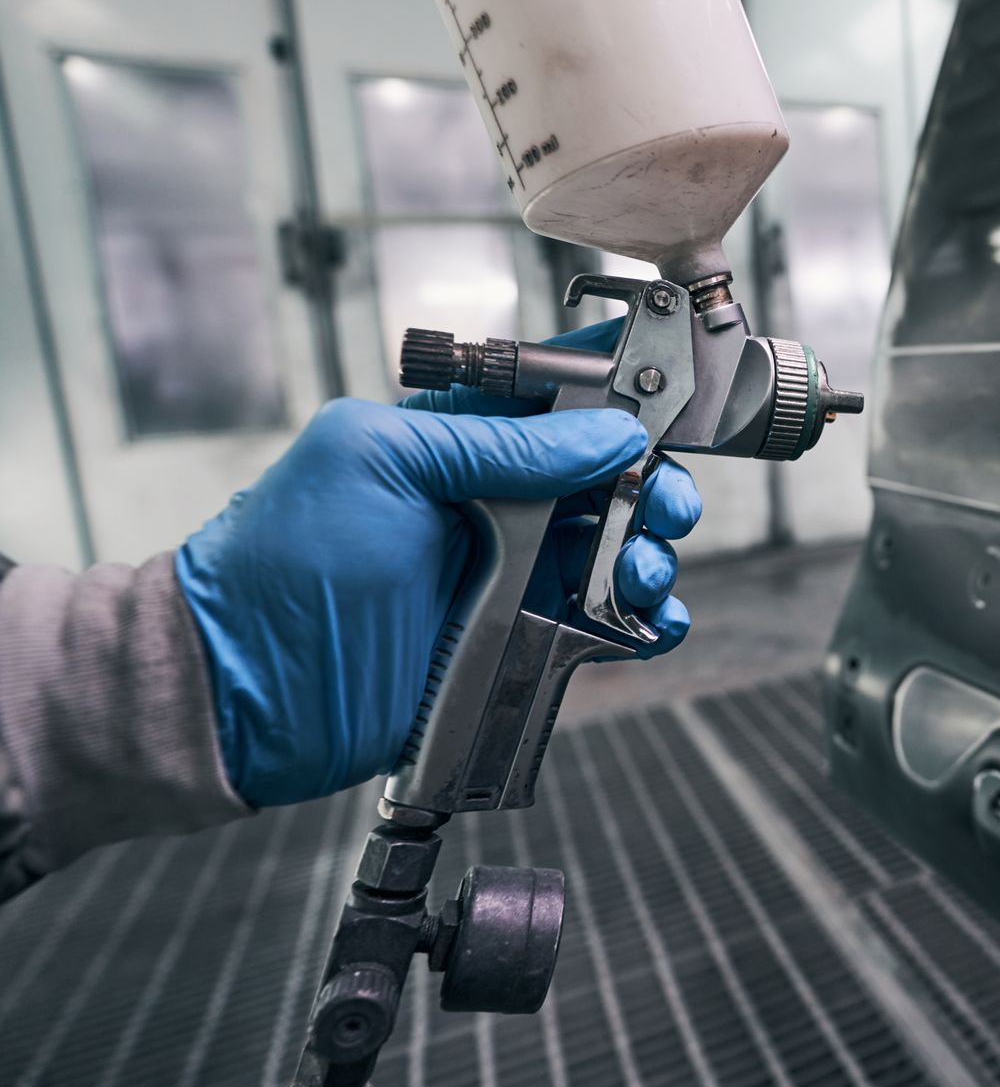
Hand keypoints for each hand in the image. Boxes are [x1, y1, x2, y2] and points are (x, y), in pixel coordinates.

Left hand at [177, 321, 700, 806]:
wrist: (240, 696)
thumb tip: (608, 431)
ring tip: (637, 574)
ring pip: (620, 550)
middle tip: (658, 505)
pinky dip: (645, 624)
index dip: (622, 391)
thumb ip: (497, 444)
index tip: (673, 395)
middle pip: (613, 477)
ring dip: (649, 555)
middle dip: (654, 484)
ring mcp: (511, 576)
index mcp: (458, 439)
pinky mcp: (519, 645)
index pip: (560, 395)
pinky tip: (647, 625)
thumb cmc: (279, 565)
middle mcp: (494, 503)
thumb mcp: (379, 464)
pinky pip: (605, 627)